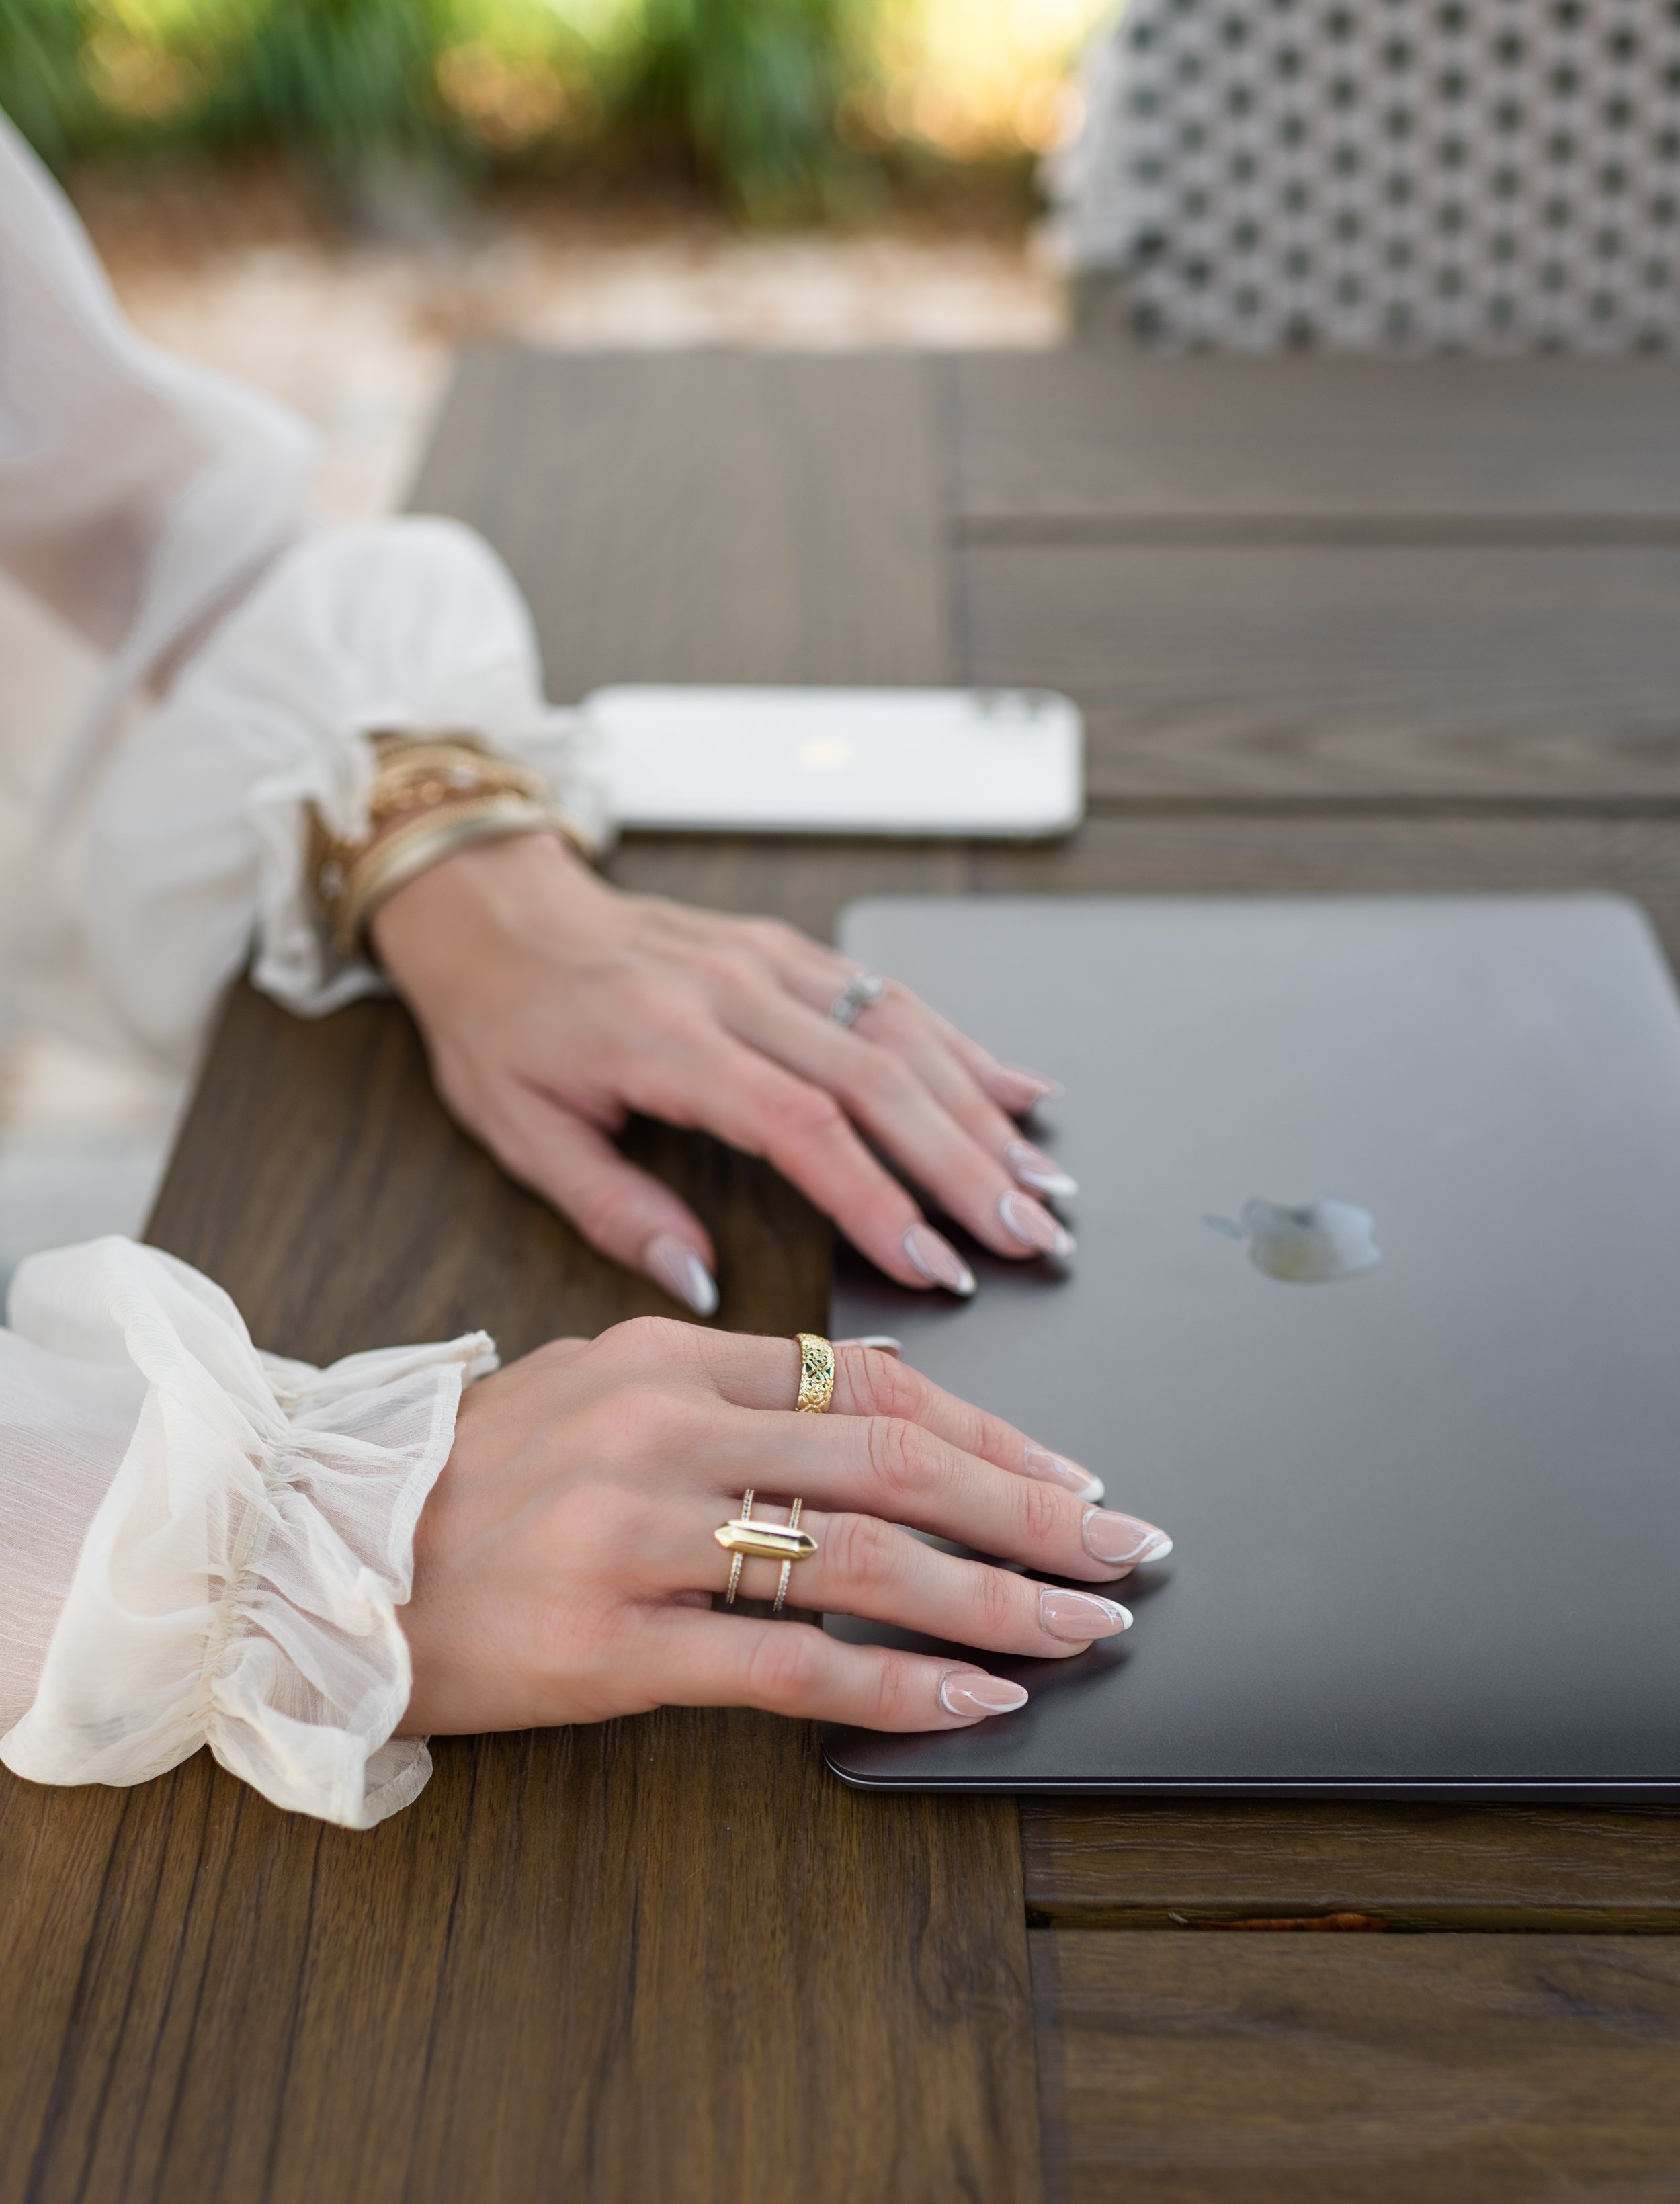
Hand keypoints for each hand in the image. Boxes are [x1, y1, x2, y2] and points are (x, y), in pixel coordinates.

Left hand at [371, 831, 1076, 1310]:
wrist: (492, 910)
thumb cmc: (501, 1025)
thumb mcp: (521, 1133)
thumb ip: (614, 1211)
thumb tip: (703, 1281)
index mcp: (665, 1041)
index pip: (799, 1125)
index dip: (877, 1198)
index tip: (934, 1265)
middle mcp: (733, 990)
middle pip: (879, 1077)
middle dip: (967, 1164)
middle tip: (1031, 1236)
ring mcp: (769, 961)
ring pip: (902, 1031)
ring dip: (984, 1109)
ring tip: (1045, 1183)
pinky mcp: (787, 950)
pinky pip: (891, 995)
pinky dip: (964, 1044)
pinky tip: (1020, 1091)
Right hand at [400, 1328, 1170, 1735]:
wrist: (313, 1550)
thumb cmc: (467, 1472)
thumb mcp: (597, 1379)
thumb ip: (734, 1380)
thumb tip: (883, 1390)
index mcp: (669, 1353)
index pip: (875, 1386)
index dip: (997, 1430)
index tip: (1076, 1470)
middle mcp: (664, 1426)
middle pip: (897, 1464)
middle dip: (1034, 1507)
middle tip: (1125, 1546)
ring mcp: (635, 1532)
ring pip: (865, 1558)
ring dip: (998, 1596)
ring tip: (1085, 1626)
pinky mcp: (609, 1642)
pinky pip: (787, 1661)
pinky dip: (900, 1681)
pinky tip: (978, 1696)